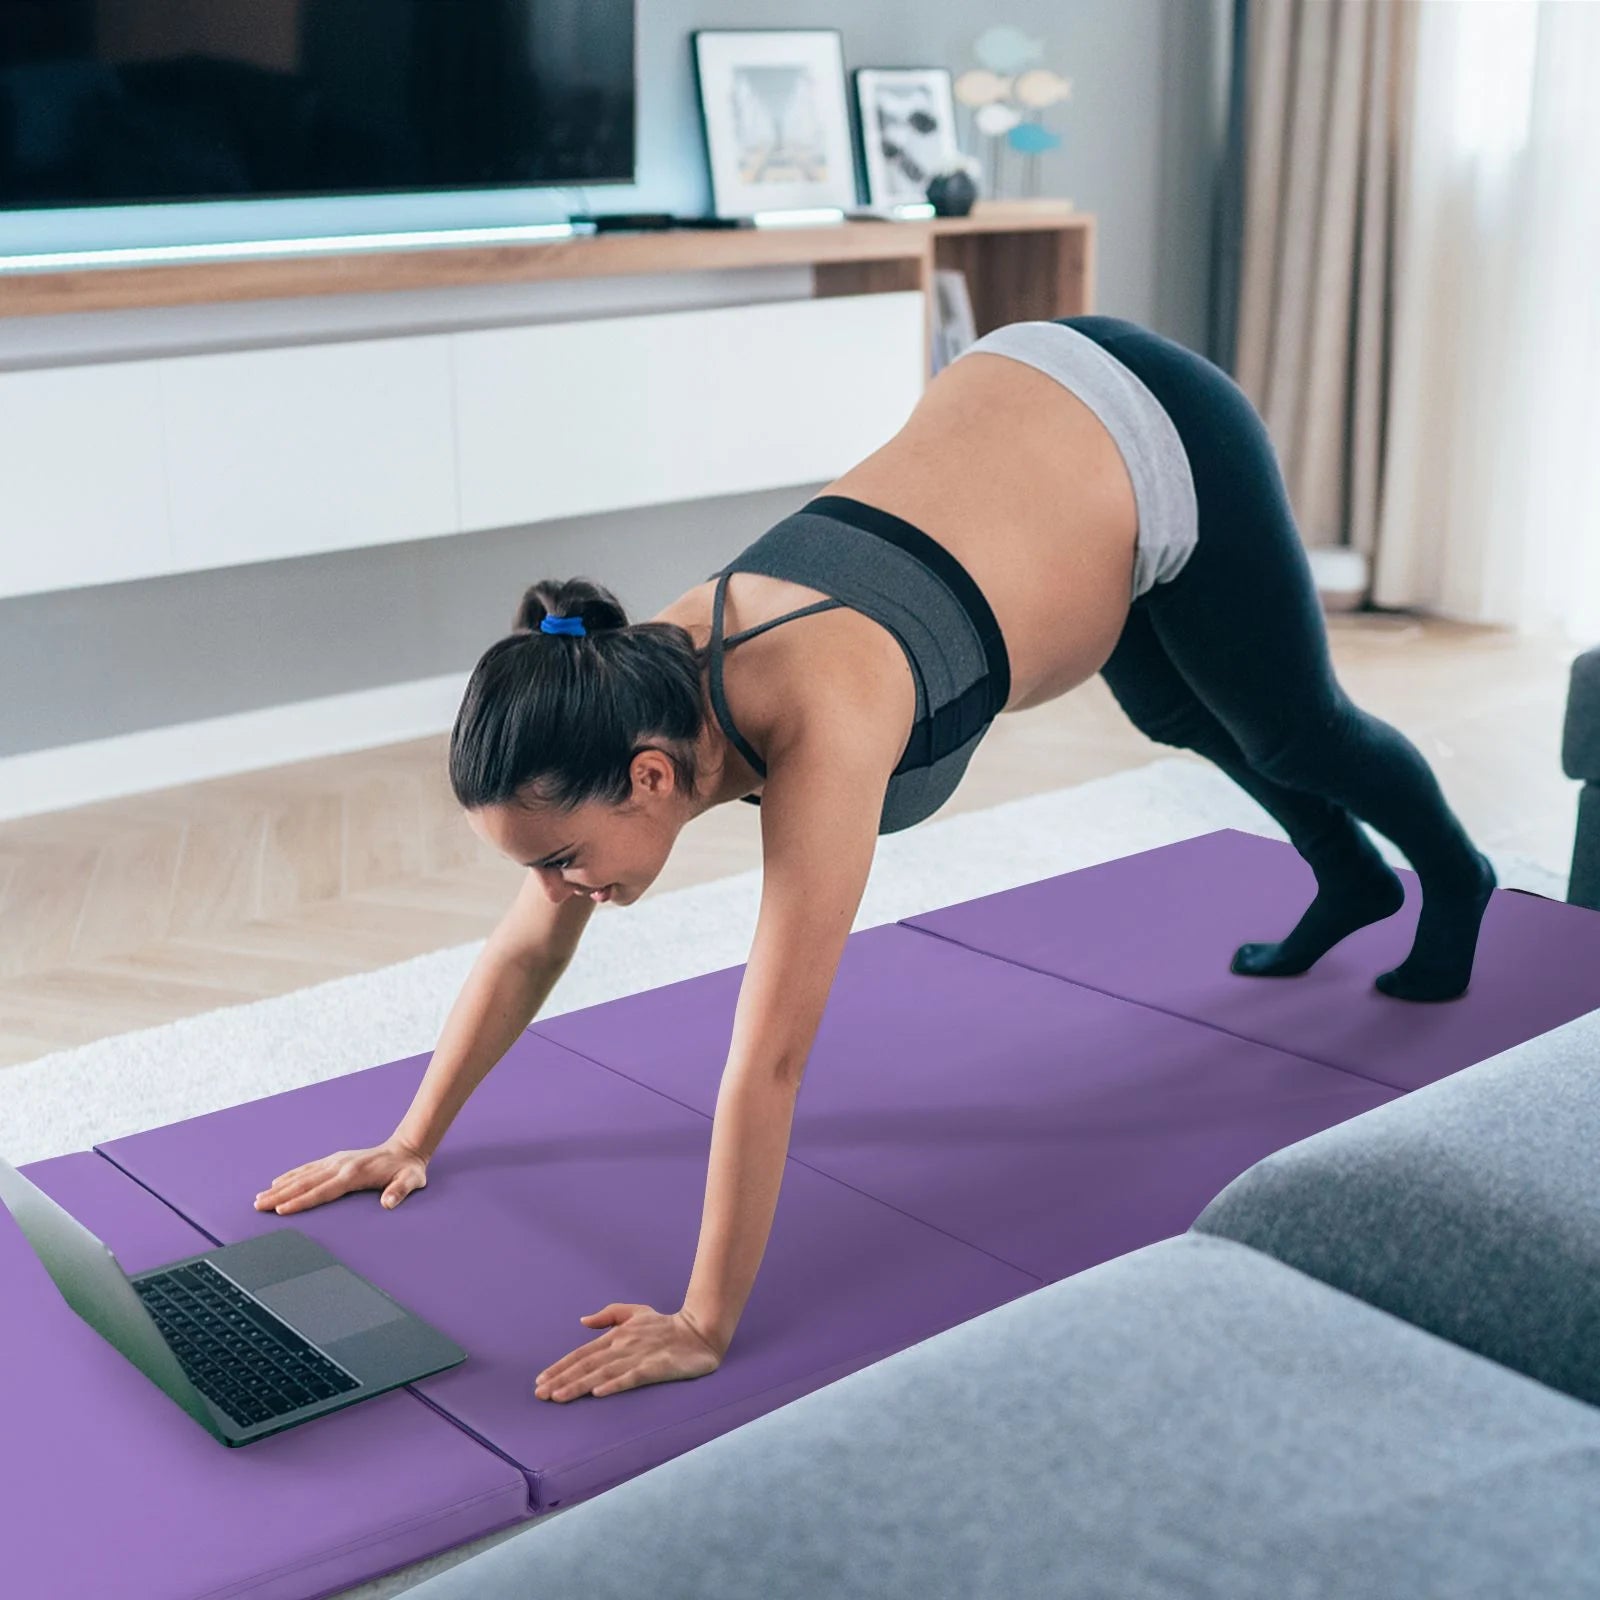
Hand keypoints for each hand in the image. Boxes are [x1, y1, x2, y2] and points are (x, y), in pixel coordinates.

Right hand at [252, 1135, 428, 1214]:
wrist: (406, 1148)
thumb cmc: (408, 1170)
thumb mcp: (411, 1181)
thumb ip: (399, 1191)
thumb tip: (388, 1203)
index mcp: (354, 1174)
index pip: (323, 1191)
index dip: (302, 1201)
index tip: (282, 1209)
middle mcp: (340, 1165)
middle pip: (305, 1183)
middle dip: (280, 1195)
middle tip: (258, 1205)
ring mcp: (336, 1160)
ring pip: (302, 1175)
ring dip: (280, 1186)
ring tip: (259, 1197)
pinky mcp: (335, 1159)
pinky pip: (308, 1168)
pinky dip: (291, 1175)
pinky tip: (277, 1182)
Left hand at [534, 1304, 723, 1401]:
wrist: (700, 1332)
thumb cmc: (665, 1325)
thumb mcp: (635, 1313)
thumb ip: (608, 1315)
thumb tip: (582, 1321)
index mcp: (616, 1335)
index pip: (582, 1354)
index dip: (561, 1367)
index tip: (540, 1381)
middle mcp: (623, 1345)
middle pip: (587, 1365)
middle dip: (561, 1380)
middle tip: (540, 1395)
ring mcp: (639, 1356)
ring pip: (603, 1373)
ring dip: (579, 1386)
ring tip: (558, 1397)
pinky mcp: (656, 1367)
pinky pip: (632, 1377)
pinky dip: (614, 1385)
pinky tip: (598, 1393)